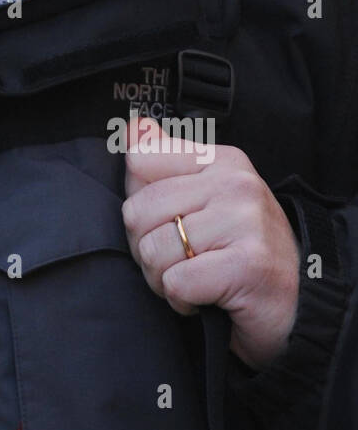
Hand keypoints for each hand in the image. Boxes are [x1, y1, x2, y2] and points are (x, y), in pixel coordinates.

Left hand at [121, 115, 300, 369]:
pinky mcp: (248, 265)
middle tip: (180, 260)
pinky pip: (176, 283)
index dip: (139, 203)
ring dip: (162, 278)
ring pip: (153, 250)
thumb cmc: (243, 251)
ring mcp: (244, 221)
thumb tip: (131, 127)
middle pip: (137, 211)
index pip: (139, 161)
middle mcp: (236, 183)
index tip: (167, 223)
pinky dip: (181, 300)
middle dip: (146, 248)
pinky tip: (206, 297)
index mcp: (221, 161)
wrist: (298, 302)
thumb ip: (164, 159)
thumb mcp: (205, 196)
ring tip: (194, 279)